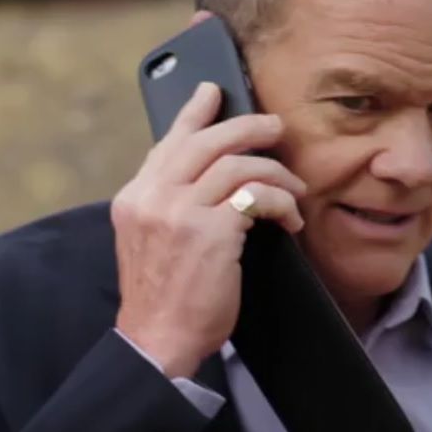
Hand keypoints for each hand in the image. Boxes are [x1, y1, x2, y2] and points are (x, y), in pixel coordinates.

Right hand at [112, 82, 306, 377]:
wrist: (159, 341)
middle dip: (249, 127)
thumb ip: (173, 206)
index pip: (168, 143)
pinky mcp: (210, 231)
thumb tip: (213, 178)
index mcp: (135, 198)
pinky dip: (283, 204)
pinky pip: (258, 197)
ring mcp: (179, 212)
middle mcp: (152, 198)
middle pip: (207, 140)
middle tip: (277, 127)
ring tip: (296, 191)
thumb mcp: (156, 242)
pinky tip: (291, 222)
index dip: (195, 112)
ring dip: (277, 174)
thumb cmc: (168, 298)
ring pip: (239, 164)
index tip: (214, 90)